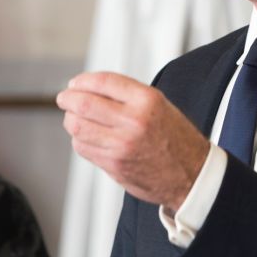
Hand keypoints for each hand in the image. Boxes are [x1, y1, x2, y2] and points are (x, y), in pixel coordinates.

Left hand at [58, 72, 210, 207]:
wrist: (191, 174)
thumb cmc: (176, 138)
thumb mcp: (159, 105)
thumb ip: (126, 95)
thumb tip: (88, 87)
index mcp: (147, 100)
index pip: (102, 82)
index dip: (82, 81)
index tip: (75, 84)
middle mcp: (134, 121)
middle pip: (83, 104)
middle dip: (67, 99)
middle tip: (64, 98)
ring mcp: (122, 145)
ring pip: (77, 127)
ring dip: (70, 119)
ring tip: (74, 117)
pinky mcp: (114, 164)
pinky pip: (83, 147)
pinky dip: (79, 139)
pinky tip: (87, 137)